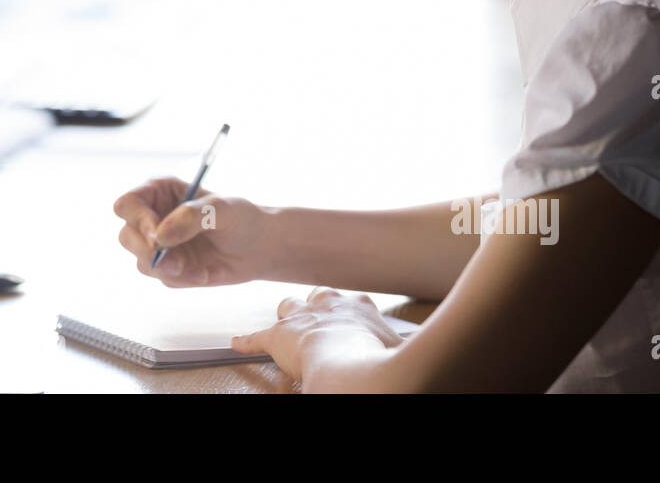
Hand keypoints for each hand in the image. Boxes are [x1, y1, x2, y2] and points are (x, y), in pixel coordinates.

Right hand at [112, 176, 271, 286]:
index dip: (138, 220)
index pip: (128, 204)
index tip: (158, 237)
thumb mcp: (222, 209)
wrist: (259, 247)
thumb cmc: (242, 218)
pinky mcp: (167, 267)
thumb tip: (160, 237)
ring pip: (141, 261)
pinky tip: (205, 273)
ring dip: (168, 270)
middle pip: (127, 236)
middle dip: (149, 252)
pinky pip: (162, 278)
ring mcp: (158, 244)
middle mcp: (153, 216)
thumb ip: (191, 217)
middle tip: (177, 263)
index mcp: (160, 191)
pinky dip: (182, 279)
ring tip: (198, 270)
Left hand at [230, 287, 402, 389]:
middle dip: (318, 306)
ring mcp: (303, 318)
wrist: (351, 364)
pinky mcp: (278, 336)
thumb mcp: (400, 351)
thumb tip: (423, 355)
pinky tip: (236, 343)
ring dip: (288, 316)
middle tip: (319, 320)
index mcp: (360, 309)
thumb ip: (402, 349)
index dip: (351, 314)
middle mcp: (330, 305)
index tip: (353, 322)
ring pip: (290, 306)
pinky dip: (246, 341)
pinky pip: (257, 337)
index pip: (355, 304)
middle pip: (320, 296)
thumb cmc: (377, 358)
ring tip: (286, 326)